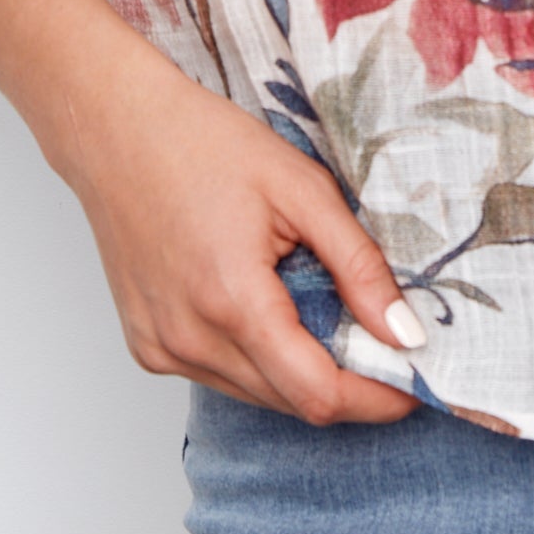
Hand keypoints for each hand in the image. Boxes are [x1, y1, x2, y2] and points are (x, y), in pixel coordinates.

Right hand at [50, 36, 422, 426]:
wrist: (117, 131)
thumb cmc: (206, 145)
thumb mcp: (302, 190)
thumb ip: (359, 266)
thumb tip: (406, 332)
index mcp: (232, 301)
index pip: (318, 394)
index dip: (376, 399)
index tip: (415, 384)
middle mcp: (189, 340)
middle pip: (291, 401)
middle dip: (347, 382)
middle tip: (384, 340)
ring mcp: (161, 349)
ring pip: (257, 393)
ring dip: (301, 369)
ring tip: (323, 307)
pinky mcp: (148, 347)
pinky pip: (221, 375)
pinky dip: (258, 357)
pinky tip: (267, 304)